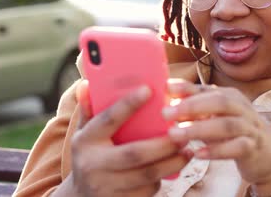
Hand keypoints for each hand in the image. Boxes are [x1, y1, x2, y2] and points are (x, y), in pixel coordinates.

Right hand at [71, 81, 190, 196]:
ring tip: (188, 150)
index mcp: (86, 141)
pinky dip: (163, 177)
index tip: (148, 90)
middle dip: (163, 143)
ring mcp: (108, 187)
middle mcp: (95, 165)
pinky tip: (173, 166)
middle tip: (183, 132)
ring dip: (172, 163)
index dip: (128, 104)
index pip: (108, 120)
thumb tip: (86, 84)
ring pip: (147, 175)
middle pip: (135, 153)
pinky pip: (148, 190)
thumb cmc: (88, 156)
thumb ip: (88, 109)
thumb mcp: (82, 133)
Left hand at [163, 80, 270, 193]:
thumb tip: (167, 90)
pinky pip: (237, 147)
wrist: (268, 155)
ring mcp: (250, 127)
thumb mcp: (216, 116)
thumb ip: (195, 104)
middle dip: (191, 106)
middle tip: (166, 113)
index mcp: (231, 96)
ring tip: (175, 135)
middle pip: (219, 102)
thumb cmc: (235, 132)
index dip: (186, 88)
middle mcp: (242, 108)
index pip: (206, 89)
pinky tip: (198, 154)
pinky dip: (217, 151)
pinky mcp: (254, 148)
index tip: (165, 88)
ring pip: (226, 125)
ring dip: (199, 129)